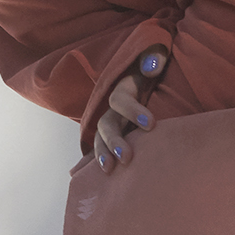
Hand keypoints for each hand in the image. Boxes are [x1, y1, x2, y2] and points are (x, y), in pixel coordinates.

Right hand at [93, 48, 166, 168]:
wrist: (151, 78)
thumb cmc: (156, 70)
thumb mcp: (155, 59)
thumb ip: (153, 58)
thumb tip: (152, 66)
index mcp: (123, 91)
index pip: (120, 100)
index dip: (133, 111)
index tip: (151, 124)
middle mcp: (114, 110)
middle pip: (106, 125)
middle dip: (114, 141)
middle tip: (127, 157)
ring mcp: (113, 126)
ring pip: (100, 141)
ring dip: (102, 155)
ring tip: (109, 170)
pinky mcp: (115, 139)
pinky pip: (99, 151)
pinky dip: (87, 164)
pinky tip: (78, 176)